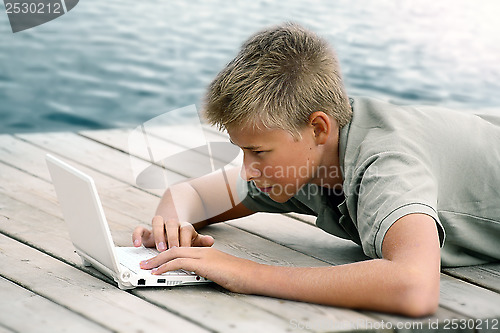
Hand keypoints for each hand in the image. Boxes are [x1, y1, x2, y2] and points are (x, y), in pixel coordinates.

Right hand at [132, 215, 213, 250]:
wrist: (173, 228)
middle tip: (172, 250)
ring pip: (157, 221)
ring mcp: (158, 226)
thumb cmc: (184, 238)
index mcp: (183, 226)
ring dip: (158, 234)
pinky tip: (137, 245)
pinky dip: (137, 235)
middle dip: (172, 237)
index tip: (185, 250)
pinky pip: (140, 228)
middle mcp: (171, 224)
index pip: (185, 229)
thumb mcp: (194, 240)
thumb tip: (211, 241)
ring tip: (159, 248)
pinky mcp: (147, 231)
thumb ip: (201, 241)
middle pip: (171, 224)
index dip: (185, 239)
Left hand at [139, 247, 258, 292]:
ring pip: (174, 253)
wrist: (252, 275)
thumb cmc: (240, 276)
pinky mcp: (203, 263)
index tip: (157, 261)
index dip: (167, 254)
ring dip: (157, 260)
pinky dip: (166, 267)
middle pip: (174, 248)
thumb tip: (198, 277)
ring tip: (145, 267)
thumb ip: (208, 271)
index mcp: (206, 252)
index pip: (182, 249)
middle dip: (157, 255)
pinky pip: (179, 262)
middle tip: (145, 262)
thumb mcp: (220, 272)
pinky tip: (158, 272)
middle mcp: (203, 250)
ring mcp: (203, 255)